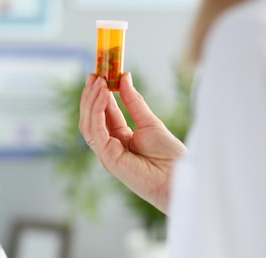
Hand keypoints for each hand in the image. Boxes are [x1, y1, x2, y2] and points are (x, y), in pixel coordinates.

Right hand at [79, 73, 186, 212]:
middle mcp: (110, 146)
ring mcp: (106, 153)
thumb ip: (133, 102)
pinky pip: (96, 130)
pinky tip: (105, 94)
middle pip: (91, 118)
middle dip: (90, 96)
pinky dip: (97, 111)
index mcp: (120, 139)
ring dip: (91, 101)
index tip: (99, 74)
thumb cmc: (168, 155)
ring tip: (99, 81)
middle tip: (95, 74)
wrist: (177, 176)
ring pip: (88, 124)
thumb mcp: (150, 121)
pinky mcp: (107, 158)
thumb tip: (124, 77)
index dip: (99, 95)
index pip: (103, 114)